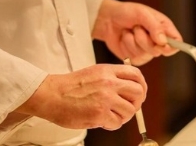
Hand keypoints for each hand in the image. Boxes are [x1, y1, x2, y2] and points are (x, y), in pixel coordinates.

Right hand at [15, 63, 146, 130]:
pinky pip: (117, 123)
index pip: (136, 74)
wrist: (53, 95)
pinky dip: (112, 125)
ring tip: (112, 115)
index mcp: (108, 70)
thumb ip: (112, 77)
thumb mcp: (95, 72)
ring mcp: (105, 98)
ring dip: (123, 116)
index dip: (142, 85)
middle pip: (138, 92)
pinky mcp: (100, 114)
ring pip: (130, 110)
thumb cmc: (71, 86)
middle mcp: (109, 82)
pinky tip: (104, 121)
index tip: (140, 93)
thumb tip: (130, 88)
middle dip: (137, 103)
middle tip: (129, 107)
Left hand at [92, 0, 181, 65]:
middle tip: (136, 27)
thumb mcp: (141, 14)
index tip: (161, 43)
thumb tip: (164, 42)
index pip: (177, 42)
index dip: (172, 46)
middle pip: (159, 50)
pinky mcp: (135, 57)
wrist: (108, 19)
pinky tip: (124, 38)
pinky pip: (134, 57)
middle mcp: (157, 40)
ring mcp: (146, 50)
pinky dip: (126, 46)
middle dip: (144, 39)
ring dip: (133, 41)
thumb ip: (154, 27)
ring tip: (129, 30)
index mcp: (163, 27)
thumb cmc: (127, 12)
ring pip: (145, 54)